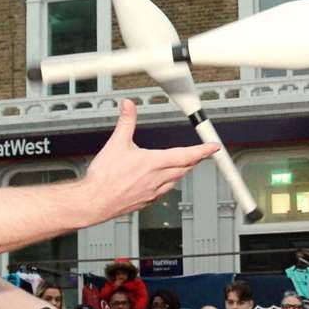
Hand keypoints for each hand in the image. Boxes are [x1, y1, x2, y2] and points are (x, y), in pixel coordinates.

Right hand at [81, 100, 217, 222]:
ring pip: (175, 181)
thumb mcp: (116, 143)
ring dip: (182, 172)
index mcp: (153, 163)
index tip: (213, 147)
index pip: (185, 155)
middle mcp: (157, 179)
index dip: (202, 150)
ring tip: (185, 166)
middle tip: (201, 155)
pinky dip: (167, 184)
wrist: (94, 201)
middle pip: (184, 169)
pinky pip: (163, 192)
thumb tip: (128, 106)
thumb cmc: (104, 178)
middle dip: (194, 160)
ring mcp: (152, 192)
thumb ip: (126, 122)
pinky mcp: (146, 201)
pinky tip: (162, 182)